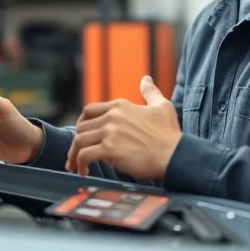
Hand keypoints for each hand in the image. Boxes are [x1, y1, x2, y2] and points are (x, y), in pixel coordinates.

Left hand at [65, 76, 180, 178]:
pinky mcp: (110, 149)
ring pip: (79, 140)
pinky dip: (80, 164)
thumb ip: (150, 92)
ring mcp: (110, 132)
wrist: (175, 155)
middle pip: (81, 126)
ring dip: (75, 154)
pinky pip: (85, 155)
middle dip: (77, 142)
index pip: (89, 110)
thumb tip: (146, 79)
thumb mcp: (162, 106)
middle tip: (77, 155)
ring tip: (77, 166)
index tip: (83, 136)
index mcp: (120, 105)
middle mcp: (112, 116)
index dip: (82, 124)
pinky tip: (85, 171)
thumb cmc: (170, 134)